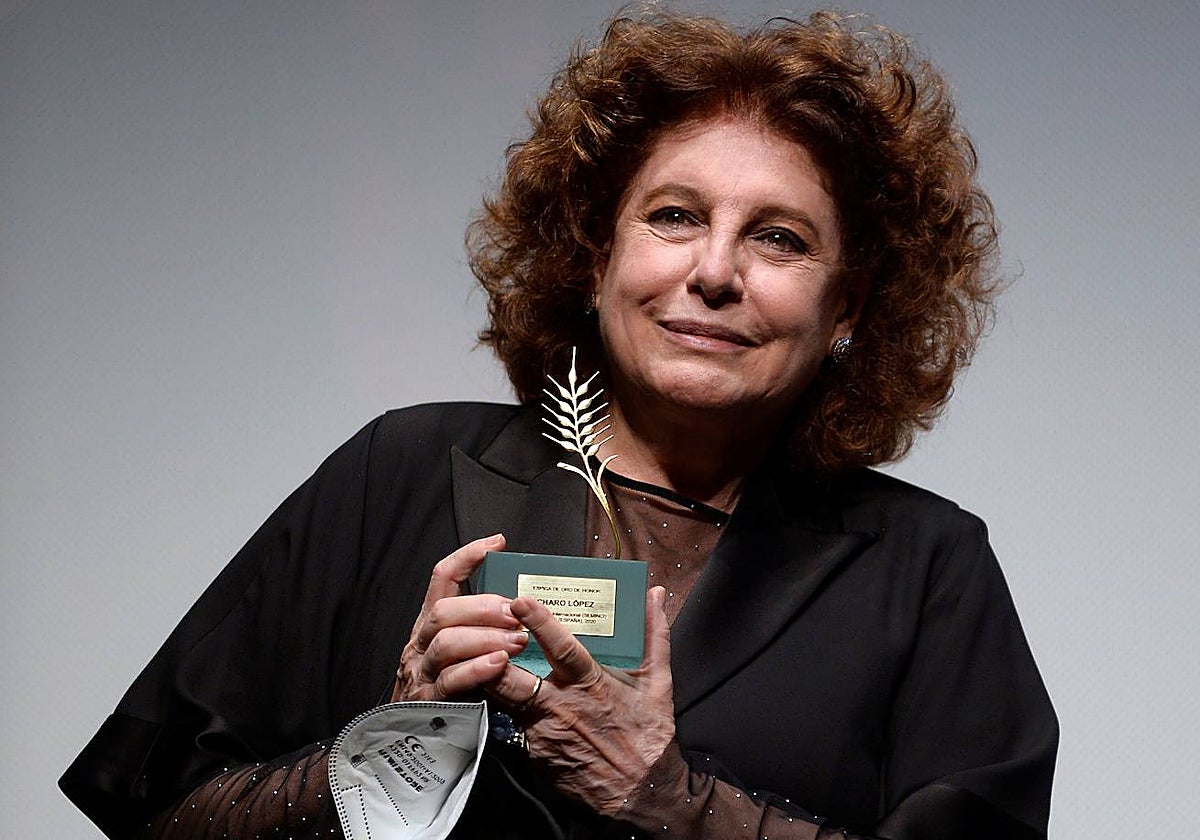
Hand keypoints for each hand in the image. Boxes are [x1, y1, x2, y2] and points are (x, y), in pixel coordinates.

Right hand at [392, 534, 528, 701]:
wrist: (424, 741)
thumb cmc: (456, 687)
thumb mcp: (467, 649)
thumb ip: (483, 626)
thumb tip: (522, 602)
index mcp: (432, 623)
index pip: (443, 578)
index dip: (467, 557)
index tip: (496, 544)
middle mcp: (422, 642)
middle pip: (444, 611)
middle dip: (482, 607)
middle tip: (516, 613)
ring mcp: (422, 671)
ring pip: (447, 643)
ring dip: (486, 638)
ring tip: (517, 641)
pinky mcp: (429, 701)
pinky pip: (450, 680)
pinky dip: (477, 669)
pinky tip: (499, 664)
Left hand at [488, 586, 674, 815]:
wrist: (641, 791)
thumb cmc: (649, 733)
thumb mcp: (658, 680)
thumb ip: (654, 633)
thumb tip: (655, 594)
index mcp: (589, 683)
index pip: (559, 648)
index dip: (538, 623)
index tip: (520, 601)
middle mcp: (560, 705)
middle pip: (511, 677)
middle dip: (491, 654)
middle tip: (480, 630)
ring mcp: (542, 731)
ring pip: (503, 700)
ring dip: (491, 678)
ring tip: (479, 655)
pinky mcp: (533, 753)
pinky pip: (511, 724)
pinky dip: (505, 707)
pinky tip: (498, 693)